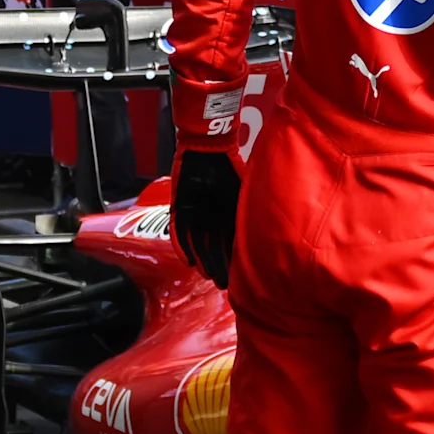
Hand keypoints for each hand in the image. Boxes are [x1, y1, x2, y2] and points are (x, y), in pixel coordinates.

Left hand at [171, 149, 242, 287]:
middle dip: (218, 265)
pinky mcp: (178, 208)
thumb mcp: (242, 195)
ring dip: (202, 260)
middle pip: (213, 247)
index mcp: (226, 215)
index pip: (230, 243)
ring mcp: (193, 214)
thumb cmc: (228, 169)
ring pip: (197, 243)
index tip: (238, 277)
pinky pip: (178, 231)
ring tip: (207, 276)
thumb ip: (244, 217)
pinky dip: (182, 246)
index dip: (233, 260)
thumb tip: (255, 241)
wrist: (207, 149)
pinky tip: (188, 262)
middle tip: (223, 283)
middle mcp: (209, 217)